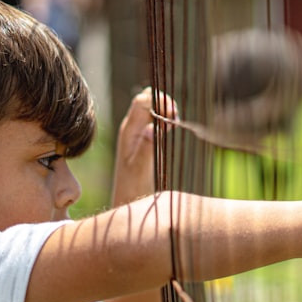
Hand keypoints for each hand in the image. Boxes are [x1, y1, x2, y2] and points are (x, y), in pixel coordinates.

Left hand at [113, 87, 177, 204]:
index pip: (142, 100)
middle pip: (145, 100)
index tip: (173, 114)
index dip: (159, 100)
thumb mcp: (140, 170)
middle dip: (162, 101)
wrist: (126, 202)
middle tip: (175, 117)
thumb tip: (150, 127)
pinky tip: (170, 129)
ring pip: (149, 109)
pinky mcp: (142, 140)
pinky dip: (163, 119)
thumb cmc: (132, 189)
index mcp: (128, 131)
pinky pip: (152, 121)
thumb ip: (145, 148)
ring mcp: (136, 133)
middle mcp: (130, 128)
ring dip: (164, 110)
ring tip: (174, 122)